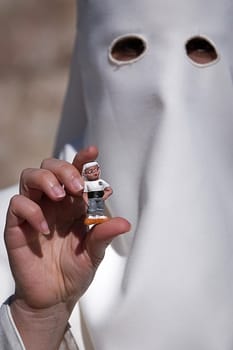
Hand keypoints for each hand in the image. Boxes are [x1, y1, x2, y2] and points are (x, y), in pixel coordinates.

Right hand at [4, 146, 129, 348]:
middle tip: (79, 187)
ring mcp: (34, 212)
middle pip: (50, 166)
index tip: (93, 152)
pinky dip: (31, 210)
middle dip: (65, 170)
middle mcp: (53, 203)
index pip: (75, 174)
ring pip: (30, 176)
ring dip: (46, 180)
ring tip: (59, 196)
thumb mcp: (94, 253)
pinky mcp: (17, 226)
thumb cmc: (74, 271)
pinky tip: (45, 228)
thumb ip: (104, 235)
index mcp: (72, 204)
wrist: (54, 297)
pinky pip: (18, 205)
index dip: (83, 161)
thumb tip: (124, 223)